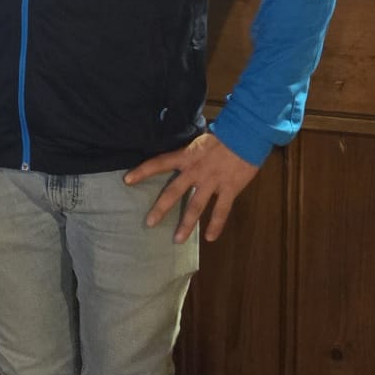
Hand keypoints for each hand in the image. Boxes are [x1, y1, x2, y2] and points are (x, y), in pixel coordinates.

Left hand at [124, 132, 256, 243]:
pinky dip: (216, 225)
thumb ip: (189, 153)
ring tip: (177, 240)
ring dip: (186, 224)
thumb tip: (178, 160)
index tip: (127, 180)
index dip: (143, 171)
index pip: (160, 162)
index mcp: (187, 156)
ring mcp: (212, 181)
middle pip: (174, 191)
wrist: (247, 134)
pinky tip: (210, 237)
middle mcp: (196, 170)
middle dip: (161, 208)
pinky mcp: (229, 189)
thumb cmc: (224, 135)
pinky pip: (221, 210)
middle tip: (149, 223)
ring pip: (196, 206)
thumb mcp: (200, 140)